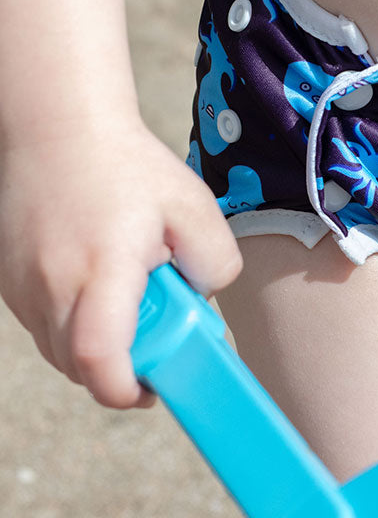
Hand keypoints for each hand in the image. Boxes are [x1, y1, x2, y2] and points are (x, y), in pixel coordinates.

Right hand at [0, 116, 241, 407]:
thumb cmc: (129, 167)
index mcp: (100, 271)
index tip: (155, 387)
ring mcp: (21, 288)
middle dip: (123, 370)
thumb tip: (200, 305)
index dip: (128, 391)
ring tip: (129, 300)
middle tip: (156, 332)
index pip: (99, 359)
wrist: (57, 126)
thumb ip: (216, 265)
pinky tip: (101, 289)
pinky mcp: (8, 285)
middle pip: (80, 370)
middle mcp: (49, 287)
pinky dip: (75, 327)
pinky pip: (44, 330)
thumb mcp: (196, 208)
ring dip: (99, 349)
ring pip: (59, 354)